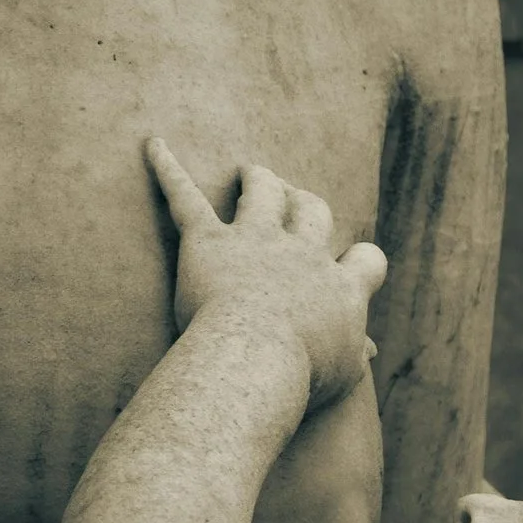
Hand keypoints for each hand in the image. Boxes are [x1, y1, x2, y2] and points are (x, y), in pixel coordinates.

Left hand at [147, 144, 387, 408]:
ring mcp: (255, 240)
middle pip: (313, 212)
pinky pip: (185, 197)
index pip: (366, 260)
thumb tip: (370, 349)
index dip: (360, 260)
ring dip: (259, 179)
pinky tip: (152, 145)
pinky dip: (167, 169)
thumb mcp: (343, 373)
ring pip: (263, 193)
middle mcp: (302, 253)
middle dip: (305, 203)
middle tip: (297, 198)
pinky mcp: (208, 240)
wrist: (258, 358)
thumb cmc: (301, 377)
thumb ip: (354, 353)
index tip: (353, 264)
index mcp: (339, 286)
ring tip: (252, 172)